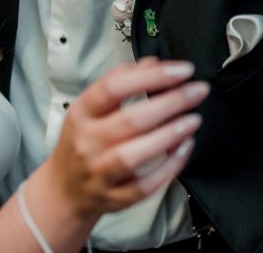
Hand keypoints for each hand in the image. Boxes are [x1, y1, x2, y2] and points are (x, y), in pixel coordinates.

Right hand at [46, 58, 205, 218]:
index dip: (150, 77)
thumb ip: (119, 83)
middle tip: (198, 91)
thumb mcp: (90, 109)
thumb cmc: (81, 142)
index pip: (113, 88)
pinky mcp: (114, 198)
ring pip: (134, 155)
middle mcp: (87, 142)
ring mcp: (99, 172)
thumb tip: (153, 63)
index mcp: (81, 113)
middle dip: (170, 103)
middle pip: (130, 121)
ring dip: (168, 135)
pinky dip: (168, 167)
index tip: (181, 71)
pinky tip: (185, 149)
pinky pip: (145, 186)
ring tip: (193, 119)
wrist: (64, 191)